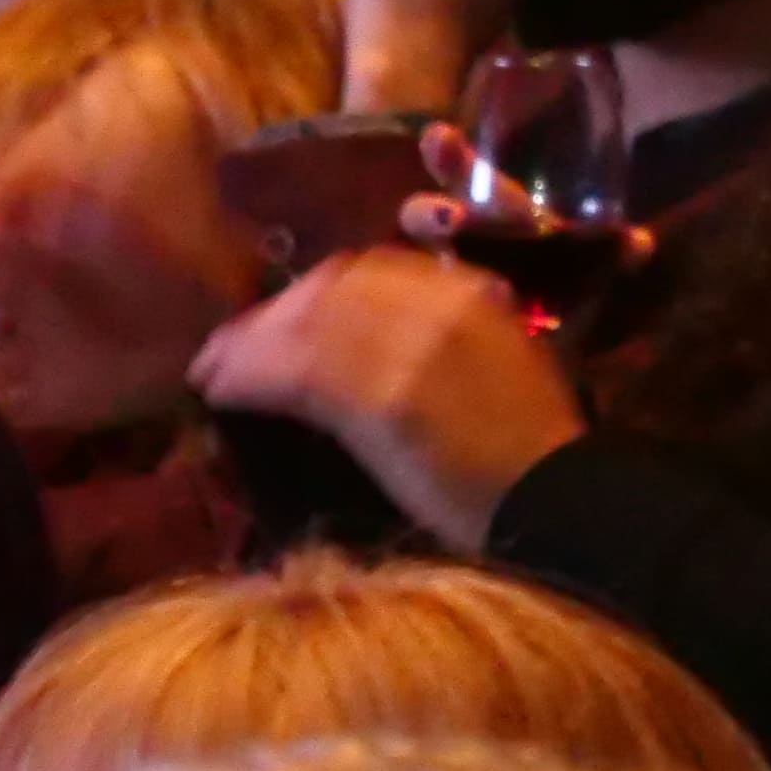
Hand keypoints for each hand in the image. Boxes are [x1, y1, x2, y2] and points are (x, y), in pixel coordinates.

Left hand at [187, 244, 590, 544]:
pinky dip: (247, 377)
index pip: (370, 269)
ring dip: (243, 345)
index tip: (282, 314)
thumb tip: (369, 338)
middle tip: (231, 343)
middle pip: (328, 289)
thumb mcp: (496, 363)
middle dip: (272, 314)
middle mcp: (439, 305)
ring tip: (211, 368)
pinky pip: (297, 374)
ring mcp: (412, 348)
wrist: (559, 501)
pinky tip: (218, 390)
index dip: (313, 289)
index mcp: (471, 291)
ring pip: (303, 328)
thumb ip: (441, 334)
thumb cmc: (529, 448)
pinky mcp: (385, 399)